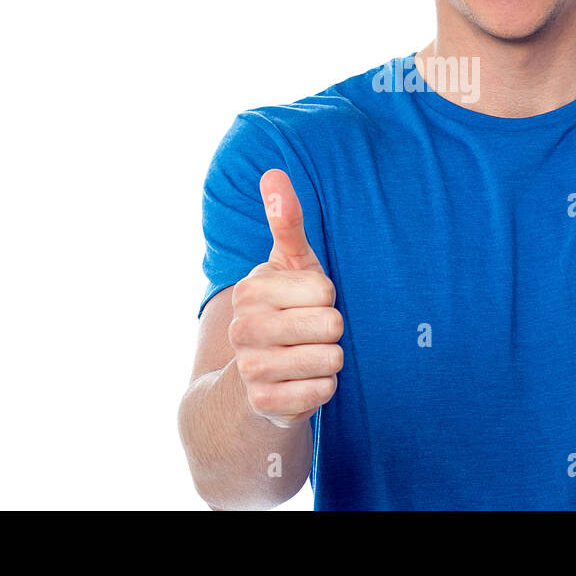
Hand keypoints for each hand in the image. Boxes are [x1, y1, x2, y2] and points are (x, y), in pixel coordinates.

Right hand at [228, 169, 343, 427]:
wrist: (255, 382)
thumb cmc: (284, 311)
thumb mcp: (289, 266)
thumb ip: (286, 222)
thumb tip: (273, 172)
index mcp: (250, 291)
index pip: (324, 289)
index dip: (327, 298)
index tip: (307, 304)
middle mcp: (243, 328)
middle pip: (330, 324)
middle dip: (332, 330)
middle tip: (312, 333)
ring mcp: (251, 368)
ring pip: (330, 358)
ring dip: (331, 359)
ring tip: (309, 356)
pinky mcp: (266, 403)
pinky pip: (324, 391)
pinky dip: (325, 387)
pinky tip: (305, 383)